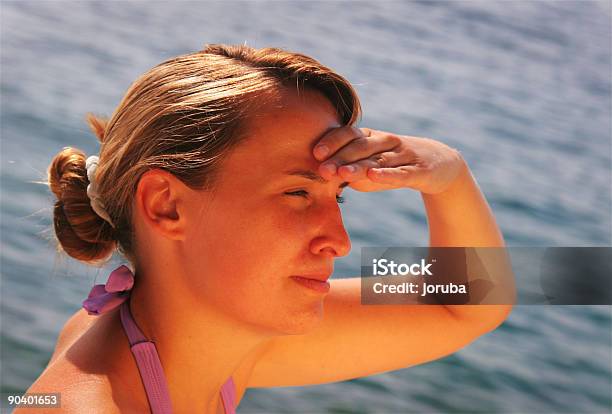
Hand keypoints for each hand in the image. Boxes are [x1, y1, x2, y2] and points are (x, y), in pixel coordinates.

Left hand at [313, 126, 466, 194]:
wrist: (437, 164)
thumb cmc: (393, 166)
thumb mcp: (371, 167)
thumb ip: (350, 173)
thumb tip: (327, 179)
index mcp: (371, 137)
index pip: (349, 134)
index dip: (332, 142)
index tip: (315, 153)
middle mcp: (386, 142)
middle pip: (360, 147)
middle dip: (340, 157)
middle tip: (322, 169)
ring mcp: (403, 154)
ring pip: (378, 160)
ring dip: (358, 166)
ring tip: (342, 173)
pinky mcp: (418, 170)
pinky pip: (401, 172)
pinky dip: (387, 174)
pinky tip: (373, 175)